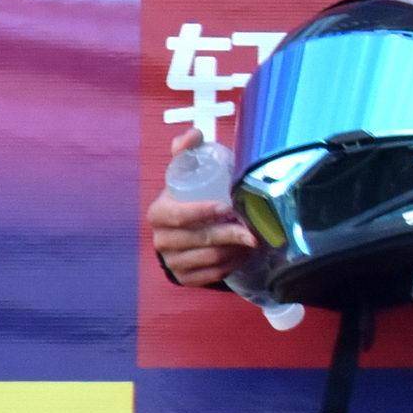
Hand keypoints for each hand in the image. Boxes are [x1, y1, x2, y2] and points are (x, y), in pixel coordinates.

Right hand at [146, 124, 254, 289]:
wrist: (183, 231)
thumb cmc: (188, 197)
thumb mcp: (185, 172)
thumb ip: (186, 151)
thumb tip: (194, 134)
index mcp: (159, 213)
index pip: (178, 215)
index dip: (202, 212)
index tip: (227, 207)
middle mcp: (161, 240)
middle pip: (200, 239)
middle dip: (230, 234)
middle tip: (253, 229)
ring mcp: (172, 261)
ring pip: (210, 258)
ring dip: (235, 250)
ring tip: (252, 240)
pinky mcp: (184, 278)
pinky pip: (212, 275)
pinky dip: (231, 265)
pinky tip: (242, 254)